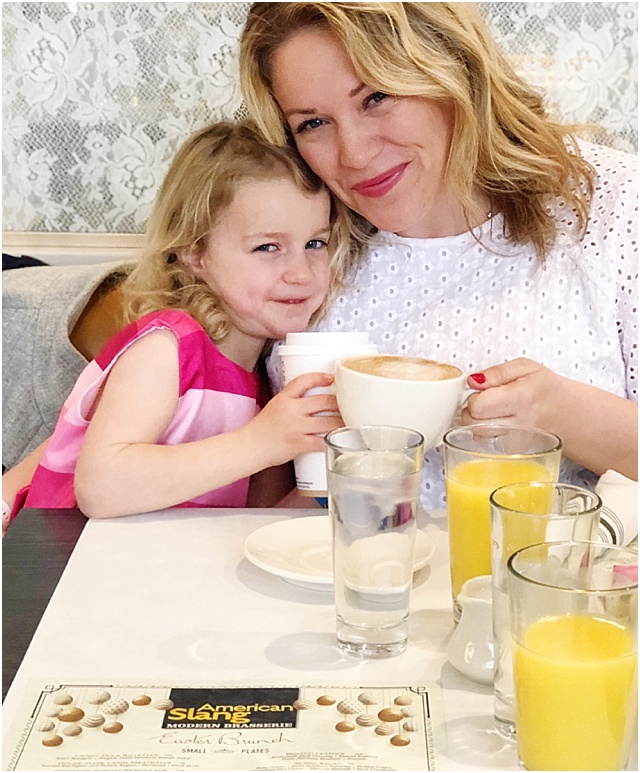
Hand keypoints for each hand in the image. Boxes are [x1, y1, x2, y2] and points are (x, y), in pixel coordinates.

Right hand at [244, 372, 343, 467]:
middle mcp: (291, 410)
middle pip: (323, 401)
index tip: (331, 378)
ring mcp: (296, 427)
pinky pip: (322, 442)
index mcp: (284, 398)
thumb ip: (292, 401)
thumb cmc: (262, 429)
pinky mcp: (299, 444)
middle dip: (340, 403)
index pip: (303, 381)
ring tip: (350, 421)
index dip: (320, 377)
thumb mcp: (275, 406)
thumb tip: (314, 400)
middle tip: (349, 404)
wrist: (250, 447)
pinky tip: (340, 440)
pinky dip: (333, 441)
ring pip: (328, 422)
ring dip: (342, 422)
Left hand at [461, 357, 637, 479]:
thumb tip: (473, 381)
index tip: (483, 392)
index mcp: (520, 399)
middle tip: (485, 402)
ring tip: (493, 412)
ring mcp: (515, 442)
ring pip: (477, 435)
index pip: (478, 405)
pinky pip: (487, 443)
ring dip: (477, 422)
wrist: (569, 415)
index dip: (475, 396)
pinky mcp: (513, 451)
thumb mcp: (525, 368)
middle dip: (471, 410)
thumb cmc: (547, 389)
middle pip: (473, 423)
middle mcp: (518, 424)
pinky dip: (487, 433)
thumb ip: (496, 372)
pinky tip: (499, 423)